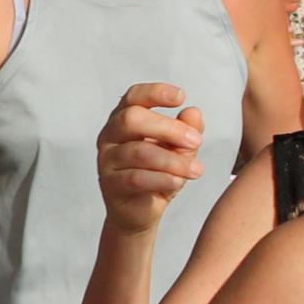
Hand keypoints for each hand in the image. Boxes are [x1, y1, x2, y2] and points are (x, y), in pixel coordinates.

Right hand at [95, 83, 204, 236]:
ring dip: (173, 160)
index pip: (133, 97)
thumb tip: (193, 112)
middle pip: (132, 119)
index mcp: (124, 119)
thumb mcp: (179, 150)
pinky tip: (178, 181)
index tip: (181, 96)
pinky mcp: (110, 184)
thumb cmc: (157, 173)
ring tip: (196, 170)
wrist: (141, 211)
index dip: (155, 92)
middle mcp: (110, 135)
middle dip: (168, 128)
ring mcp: (107, 160)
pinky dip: (162, 179)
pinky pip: (136, 178)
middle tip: (196, 141)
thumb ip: (187, 131)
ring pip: (138, 152)